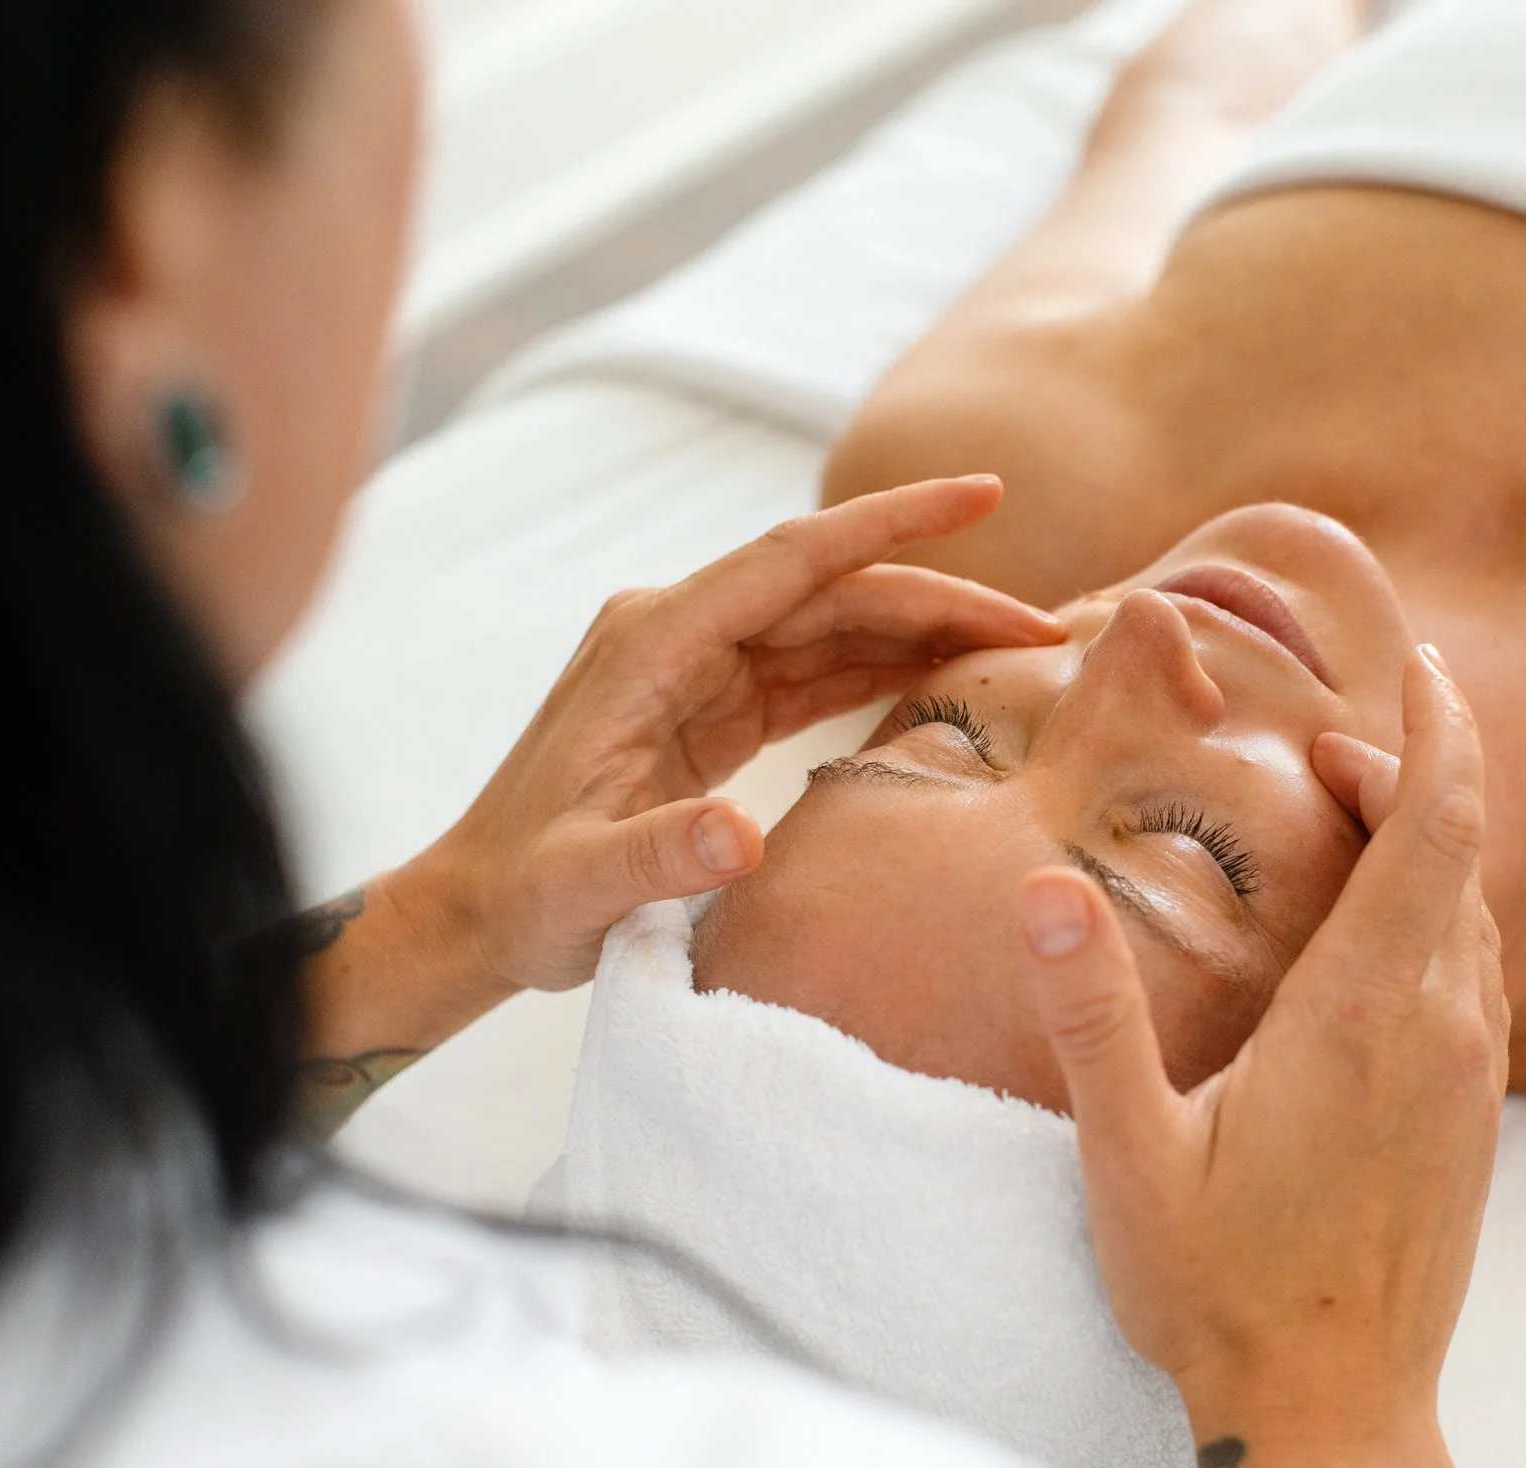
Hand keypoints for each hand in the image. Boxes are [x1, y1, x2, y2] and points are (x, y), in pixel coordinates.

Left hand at [410, 475, 1059, 993]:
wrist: (475, 916)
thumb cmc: (523, 898)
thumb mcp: (581, 885)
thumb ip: (658, 855)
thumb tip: (738, 836)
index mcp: (654, 640)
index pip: (795, 558)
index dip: (893, 522)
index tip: (985, 493)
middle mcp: (679, 631)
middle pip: (834, 589)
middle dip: (942, 596)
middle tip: (1050, 631)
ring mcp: (698, 664)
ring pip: (834, 625)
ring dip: (925, 632)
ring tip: (1023, 655)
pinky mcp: (715, 704)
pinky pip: (817, 669)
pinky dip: (887, 669)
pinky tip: (952, 681)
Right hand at [1017, 647, 1504, 1467]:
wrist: (1332, 1414)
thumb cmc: (1220, 1292)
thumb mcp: (1128, 1156)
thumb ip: (1092, 1015)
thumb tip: (1043, 890)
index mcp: (1365, 1017)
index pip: (1434, 826)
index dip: (1433, 729)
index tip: (1414, 659)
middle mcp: (1441, 1031)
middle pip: (1458, 850)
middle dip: (1408, 767)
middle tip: (1325, 740)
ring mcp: (1471, 1075)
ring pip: (1473, 910)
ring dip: (1426, 838)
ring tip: (1348, 804)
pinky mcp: (1476, 1114)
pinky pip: (1476, 970)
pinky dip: (1439, 907)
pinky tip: (1378, 923)